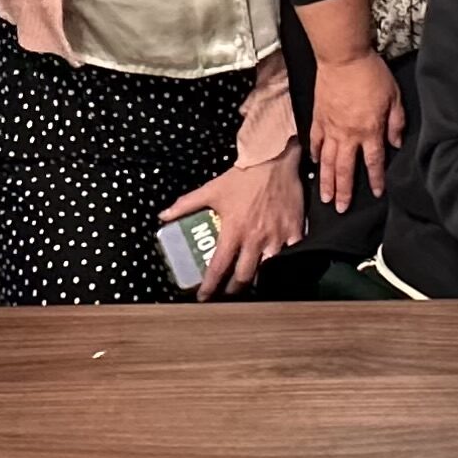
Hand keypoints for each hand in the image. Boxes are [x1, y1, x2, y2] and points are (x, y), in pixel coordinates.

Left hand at [161, 157, 303, 297]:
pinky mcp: (294, 232)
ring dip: (257, 276)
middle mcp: (255, 239)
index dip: (209, 286)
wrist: (275, 160)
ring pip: (267, 269)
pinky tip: (276, 260)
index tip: (203, 297)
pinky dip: (282, 259)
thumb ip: (186, 204)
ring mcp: (276, 238)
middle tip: (227, 292)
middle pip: (243, 277)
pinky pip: (289, 253)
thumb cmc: (242, 177)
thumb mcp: (211, 190)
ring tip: (250, 279)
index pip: (218, 267)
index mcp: (233, 231)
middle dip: (233, 289)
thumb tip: (163, 216)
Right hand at [305, 49, 403, 210]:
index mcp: (370, 131)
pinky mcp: (318, 118)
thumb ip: (396, 123)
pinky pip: (316, 141)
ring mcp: (331, 128)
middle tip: (340, 208)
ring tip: (325, 197)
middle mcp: (348, 135)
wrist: (343, 58)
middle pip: (346, 170)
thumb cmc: (371, 74)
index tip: (377, 193)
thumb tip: (396, 143)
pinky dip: (316, 154)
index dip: (376, 180)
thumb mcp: (394, 97)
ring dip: (327, 181)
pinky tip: (316, 164)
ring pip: (328, 162)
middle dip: (344, 191)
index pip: (374, 162)